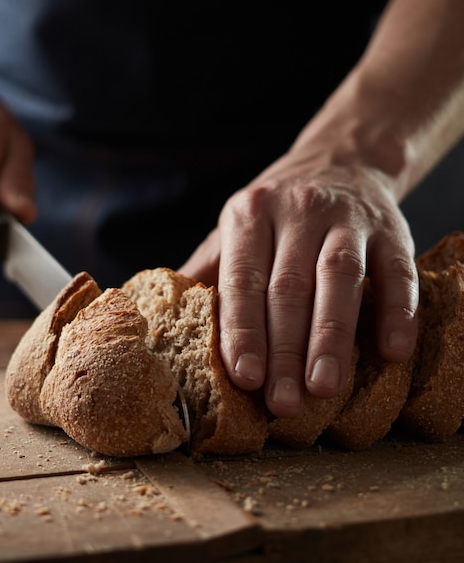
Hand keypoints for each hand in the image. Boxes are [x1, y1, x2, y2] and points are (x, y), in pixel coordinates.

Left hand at [180, 150, 418, 418]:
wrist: (340, 160)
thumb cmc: (277, 211)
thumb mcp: (237, 227)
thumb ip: (208, 269)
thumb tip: (166, 318)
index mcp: (249, 214)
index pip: (243, 279)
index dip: (243, 330)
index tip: (244, 377)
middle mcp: (297, 211)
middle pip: (289, 287)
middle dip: (285, 349)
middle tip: (282, 402)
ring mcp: (347, 218)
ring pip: (339, 280)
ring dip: (331, 337)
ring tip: (323, 387)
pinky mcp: (390, 229)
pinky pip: (397, 271)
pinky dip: (396, 312)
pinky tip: (392, 352)